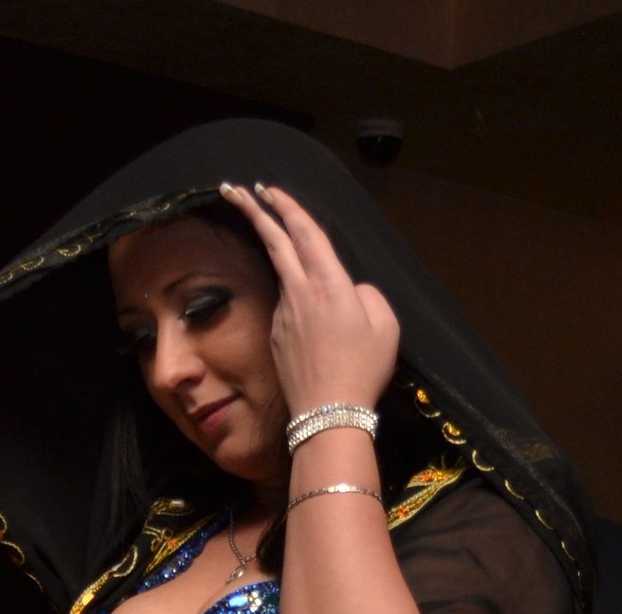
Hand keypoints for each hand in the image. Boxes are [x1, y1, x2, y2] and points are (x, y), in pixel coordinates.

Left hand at [220, 183, 398, 415]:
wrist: (328, 414)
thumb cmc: (361, 370)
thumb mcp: (385, 325)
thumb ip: (368, 295)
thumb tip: (350, 291)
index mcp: (328, 282)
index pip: (303, 231)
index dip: (286, 206)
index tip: (268, 189)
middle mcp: (299, 292)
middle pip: (274, 242)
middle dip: (254, 211)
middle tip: (236, 190)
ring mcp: (283, 315)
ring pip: (283, 275)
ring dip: (277, 256)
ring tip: (275, 247)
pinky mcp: (277, 337)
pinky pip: (288, 308)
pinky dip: (296, 301)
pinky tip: (311, 322)